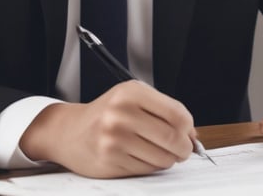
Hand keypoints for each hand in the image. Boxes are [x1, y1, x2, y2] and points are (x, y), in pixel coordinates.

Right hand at [19, 80, 196, 177]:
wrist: (70, 132)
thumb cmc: (108, 113)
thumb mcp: (134, 99)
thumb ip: (164, 111)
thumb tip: (193, 136)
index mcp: (130, 92)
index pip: (177, 114)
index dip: (189, 128)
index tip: (189, 133)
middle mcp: (121, 113)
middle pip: (173, 138)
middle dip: (184, 148)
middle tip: (182, 150)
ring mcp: (113, 138)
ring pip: (162, 158)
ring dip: (168, 159)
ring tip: (157, 151)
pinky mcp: (110, 160)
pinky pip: (147, 169)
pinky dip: (150, 166)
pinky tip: (140, 156)